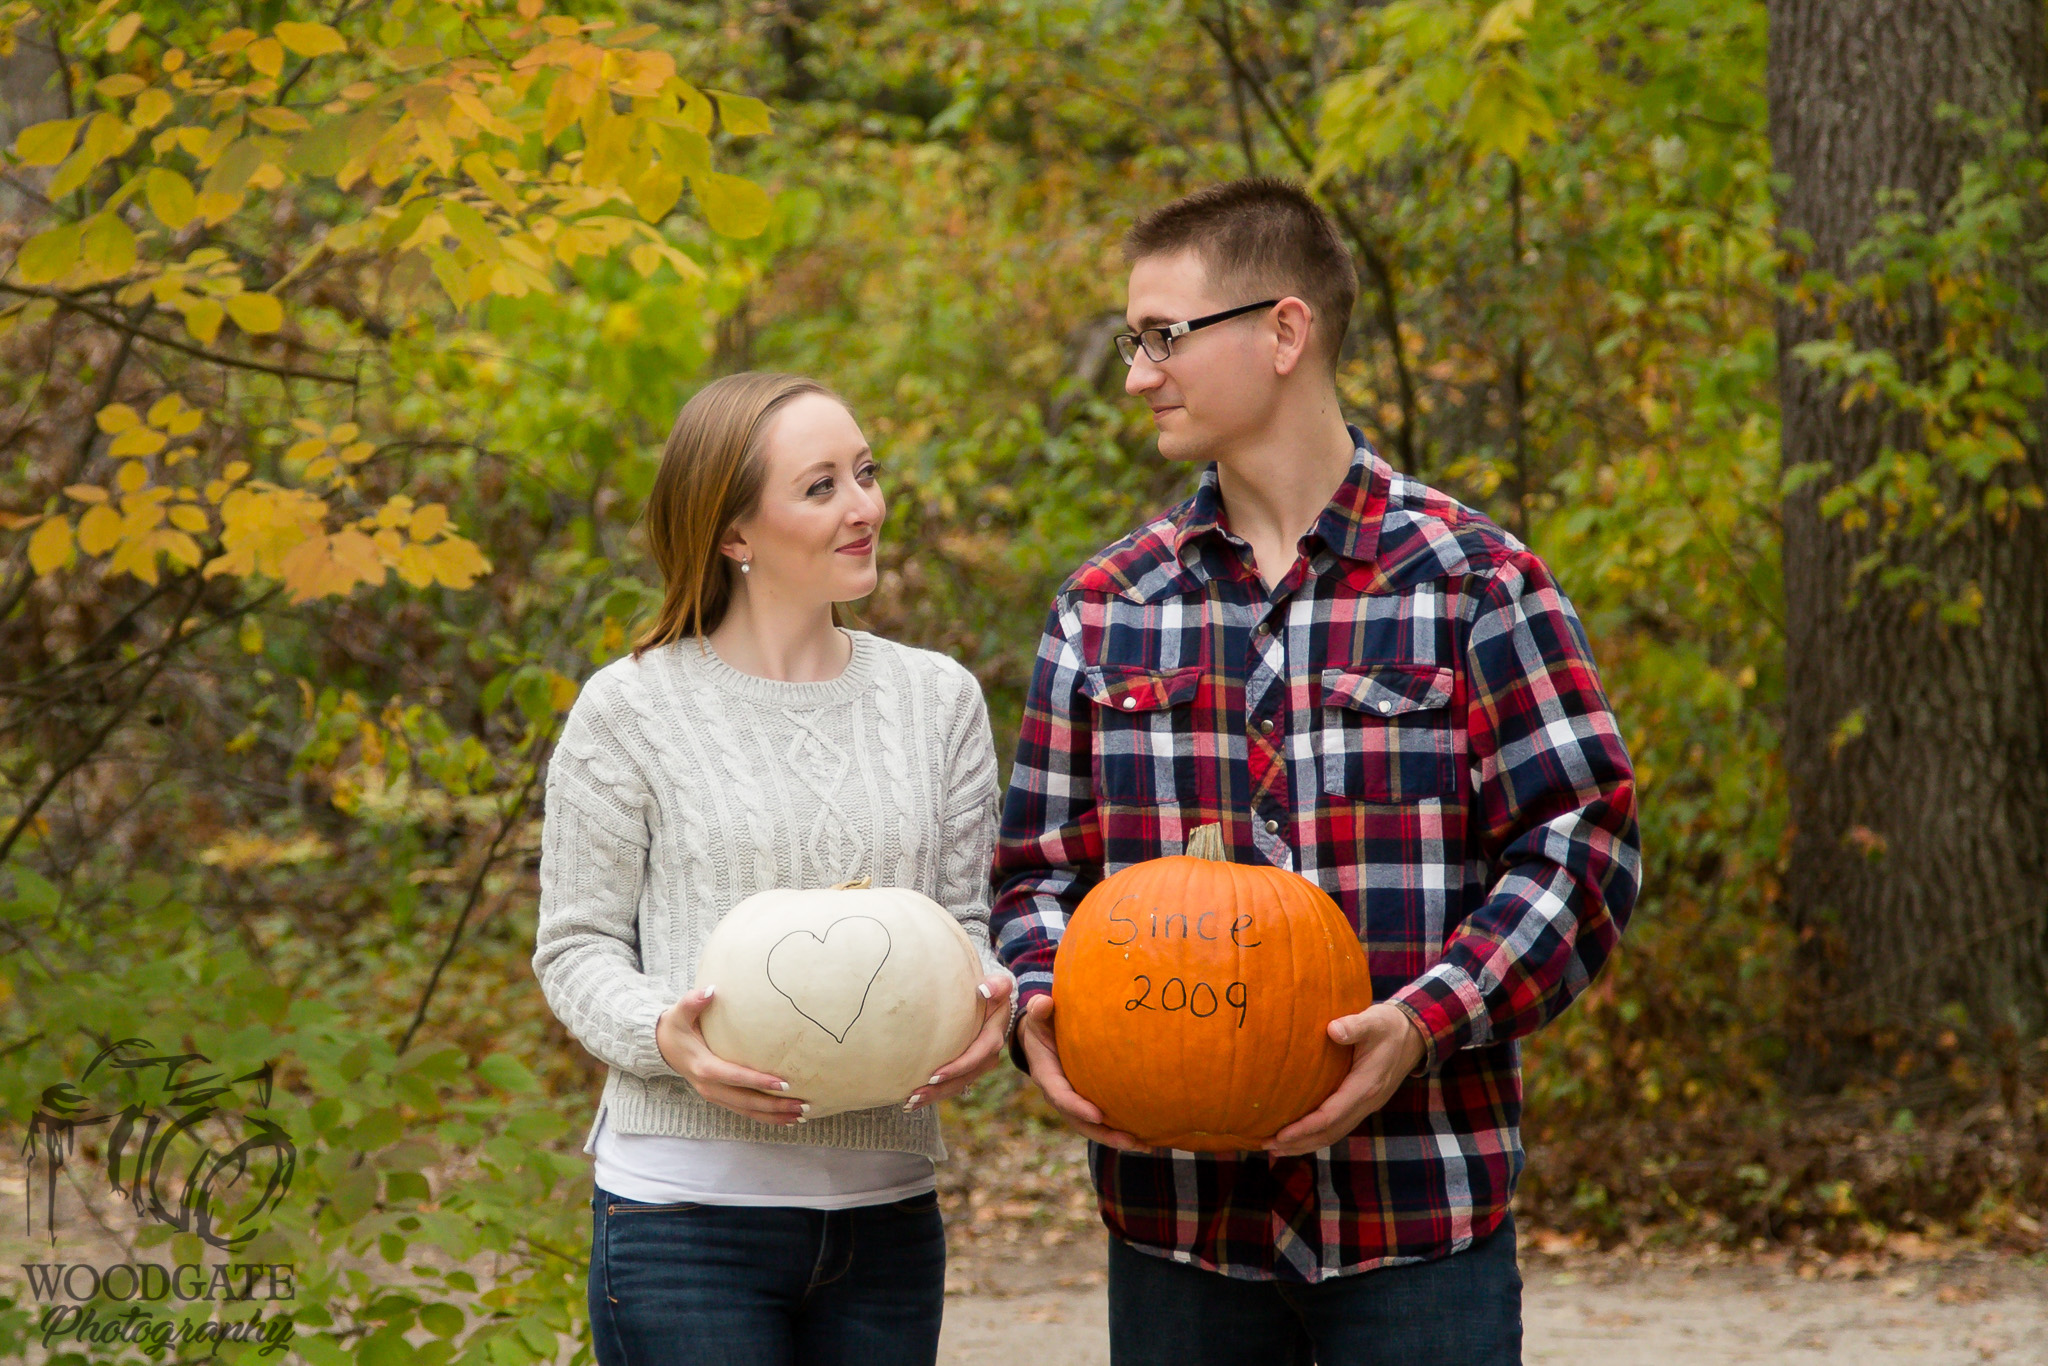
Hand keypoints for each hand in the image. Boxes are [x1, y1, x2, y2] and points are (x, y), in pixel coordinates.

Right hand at [656, 986, 807, 1125]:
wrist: (662, 1046)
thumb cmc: (676, 1026)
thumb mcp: (679, 1012)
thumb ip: (693, 1001)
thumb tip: (710, 990)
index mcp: (703, 1067)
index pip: (735, 1077)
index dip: (759, 1081)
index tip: (784, 1083)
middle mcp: (709, 1086)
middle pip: (745, 1102)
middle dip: (774, 1106)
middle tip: (802, 1105)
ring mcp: (714, 1095)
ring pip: (746, 1111)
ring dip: (774, 1116)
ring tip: (801, 1116)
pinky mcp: (719, 1097)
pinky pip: (744, 1111)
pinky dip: (764, 1116)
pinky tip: (785, 1118)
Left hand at [905, 973, 1014, 1110]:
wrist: (996, 1002)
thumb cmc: (993, 992)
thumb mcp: (999, 985)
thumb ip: (997, 985)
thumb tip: (985, 989)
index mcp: (993, 1037)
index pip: (976, 1056)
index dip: (957, 1067)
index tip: (934, 1075)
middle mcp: (987, 1055)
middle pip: (964, 1078)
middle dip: (940, 1089)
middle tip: (914, 1096)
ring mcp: (977, 1064)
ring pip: (958, 1085)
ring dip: (935, 1095)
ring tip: (909, 1102)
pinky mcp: (967, 1068)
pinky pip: (953, 1084)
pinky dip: (936, 1092)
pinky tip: (914, 1099)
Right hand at [1015, 994, 1146, 1151]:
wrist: (1038, 1036)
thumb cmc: (1042, 1022)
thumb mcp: (1038, 1015)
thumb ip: (1039, 1010)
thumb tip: (1045, 1002)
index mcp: (1046, 1075)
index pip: (1061, 1096)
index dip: (1077, 1107)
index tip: (1098, 1115)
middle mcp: (1058, 1094)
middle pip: (1080, 1122)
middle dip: (1104, 1134)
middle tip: (1130, 1141)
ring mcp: (1072, 1101)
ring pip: (1092, 1127)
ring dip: (1116, 1139)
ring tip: (1145, 1146)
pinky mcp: (1084, 1102)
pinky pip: (1101, 1122)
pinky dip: (1120, 1130)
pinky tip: (1146, 1137)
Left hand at [1264, 1003, 1427, 1156]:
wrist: (1414, 1035)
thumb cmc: (1389, 1026)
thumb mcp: (1374, 1021)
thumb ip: (1354, 1025)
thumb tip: (1332, 1029)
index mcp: (1366, 1086)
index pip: (1331, 1116)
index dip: (1305, 1128)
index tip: (1280, 1134)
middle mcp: (1366, 1102)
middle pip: (1329, 1133)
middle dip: (1299, 1143)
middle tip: (1267, 1146)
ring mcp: (1365, 1106)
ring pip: (1333, 1134)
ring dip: (1305, 1143)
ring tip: (1275, 1149)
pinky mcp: (1362, 1103)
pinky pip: (1337, 1126)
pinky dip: (1316, 1134)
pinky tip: (1297, 1135)